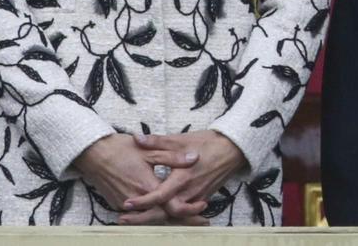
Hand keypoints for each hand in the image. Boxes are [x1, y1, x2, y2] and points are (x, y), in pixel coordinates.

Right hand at [73, 133, 205, 225]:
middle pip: (164, 216)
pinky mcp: (119, 204)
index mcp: (148, 186)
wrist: (93, 153)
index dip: (189, 209)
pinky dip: (154, 215)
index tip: (204, 206)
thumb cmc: (122, 149)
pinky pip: (140, 214)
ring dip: (170, 219)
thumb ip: (173, 157)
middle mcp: (137, 201)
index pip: (172, 205)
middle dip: (184, 219)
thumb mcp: (149, 150)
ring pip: (152, 217)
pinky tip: (166, 213)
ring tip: (190, 220)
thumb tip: (195, 158)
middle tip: (203, 221)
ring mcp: (126, 205)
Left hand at [119, 130, 246, 223]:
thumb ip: (158, 141)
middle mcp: (190, 191)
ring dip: (156, 217)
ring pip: (174, 214)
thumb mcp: (182, 139)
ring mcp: (197, 197)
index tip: (126, 204)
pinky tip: (159, 211)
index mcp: (183, 177)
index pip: (160, 195)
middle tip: (124, 218)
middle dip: (144, 217)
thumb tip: (137, 138)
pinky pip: (184, 211)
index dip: (143, 201)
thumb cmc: (207, 143)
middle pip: (165, 212)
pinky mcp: (202, 198)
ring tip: (136, 217)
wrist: (233, 149)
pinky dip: (171, 214)